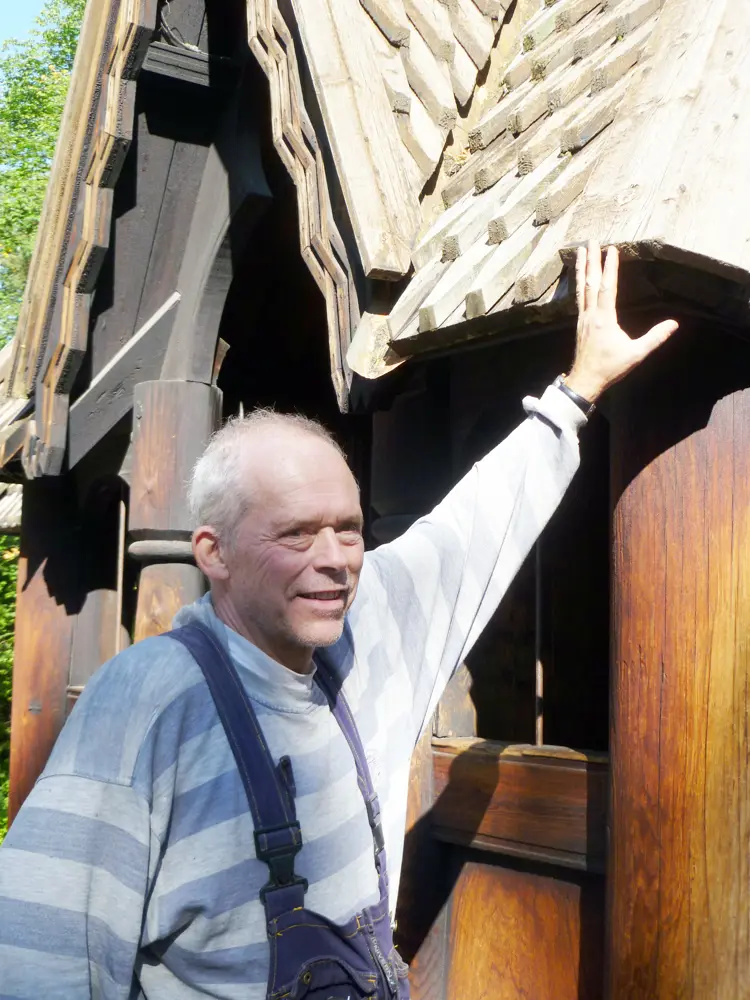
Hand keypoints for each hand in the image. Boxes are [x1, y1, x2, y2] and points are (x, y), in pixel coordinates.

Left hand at [564, 240, 678, 402]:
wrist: (585, 381)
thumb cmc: (610, 368)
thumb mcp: (635, 354)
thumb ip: (655, 338)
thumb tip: (674, 324)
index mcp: (604, 319)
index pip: (607, 287)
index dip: (609, 268)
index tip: (612, 249)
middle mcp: (591, 314)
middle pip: (590, 282)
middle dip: (591, 260)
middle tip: (591, 241)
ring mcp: (582, 318)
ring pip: (581, 288)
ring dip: (581, 268)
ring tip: (580, 250)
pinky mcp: (579, 323)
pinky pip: (578, 297)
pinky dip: (578, 283)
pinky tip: (578, 276)